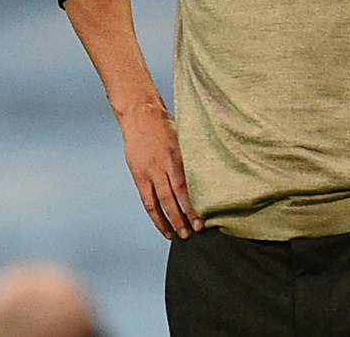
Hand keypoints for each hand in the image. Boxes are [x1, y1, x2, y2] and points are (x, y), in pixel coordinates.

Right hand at [116, 101, 201, 238]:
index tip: (205, 217)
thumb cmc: (166, 125)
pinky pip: (148, 201)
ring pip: (161, 201)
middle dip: (186, 215)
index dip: (195, 203)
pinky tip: (164, 227)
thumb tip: (210, 173)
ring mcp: (150, 172)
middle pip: (176, 196)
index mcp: (178, 156)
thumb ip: (192, 157)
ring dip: (171, 220)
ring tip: (180, 235)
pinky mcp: (140, 176)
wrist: (141, 115)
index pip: (188, 185)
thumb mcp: (184, 137)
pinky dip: (156, 216)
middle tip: (196, 231)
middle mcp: (164, 166)